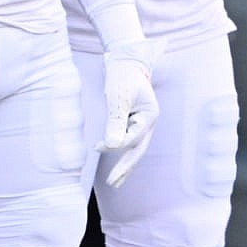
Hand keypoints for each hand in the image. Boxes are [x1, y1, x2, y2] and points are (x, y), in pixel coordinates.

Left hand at [99, 44, 159, 185]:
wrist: (124, 63)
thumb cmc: (121, 78)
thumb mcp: (117, 99)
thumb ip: (116, 122)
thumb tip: (113, 146)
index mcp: (150, 116)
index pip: (133, 138)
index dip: (114, 144)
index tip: (96, 146)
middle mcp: (149, 122)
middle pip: (139, 150)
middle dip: (126, 168)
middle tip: (112, 183)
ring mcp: (143, 124)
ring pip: (136, 149)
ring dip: (126, 165)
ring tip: (115, 182)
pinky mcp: (134, 123)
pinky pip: (129, 143)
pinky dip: (122, 154)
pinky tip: (117, 164)